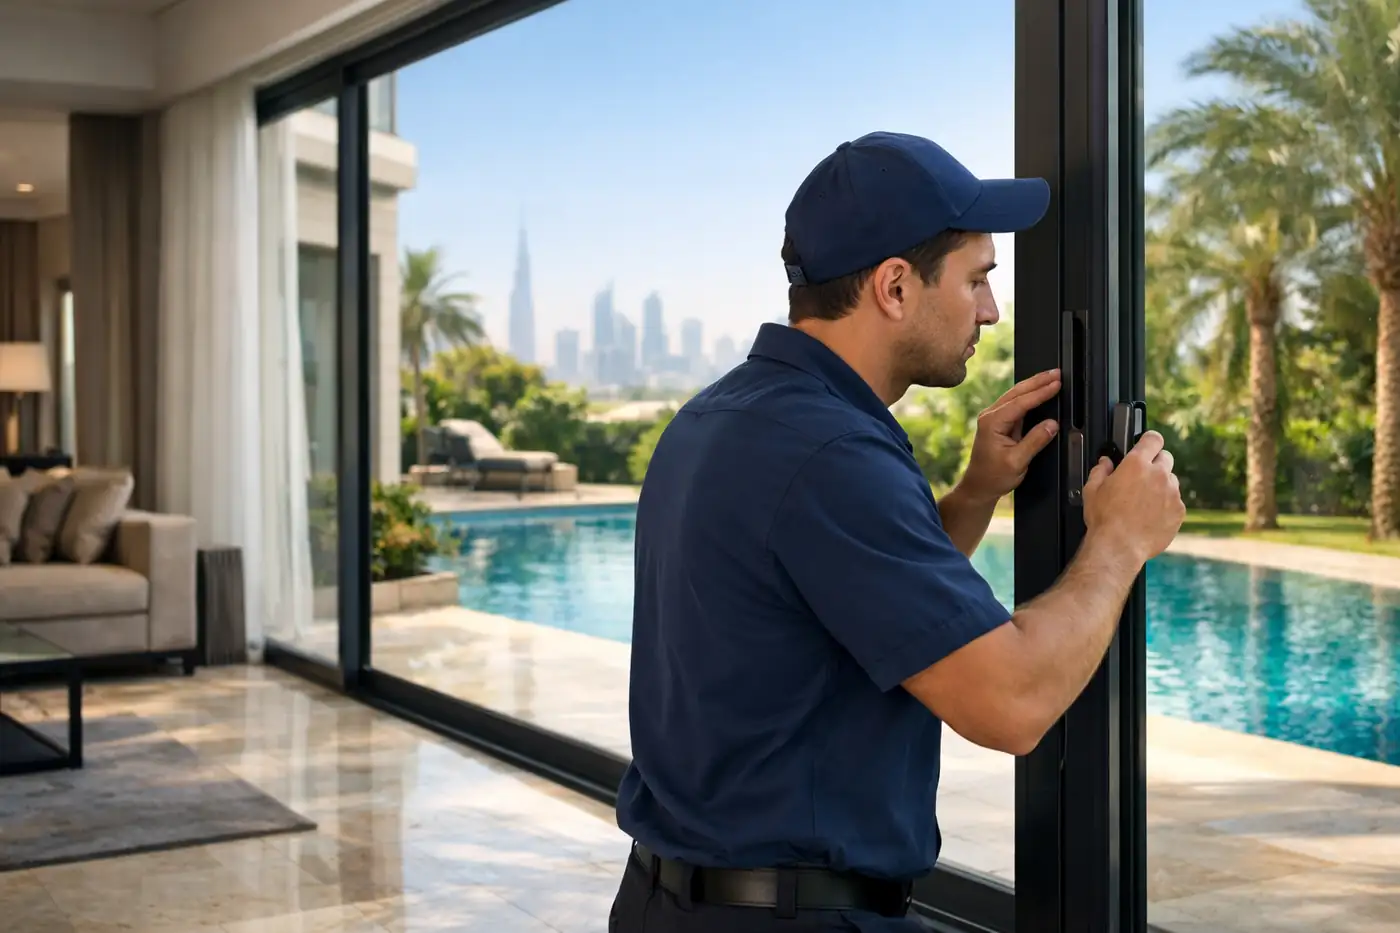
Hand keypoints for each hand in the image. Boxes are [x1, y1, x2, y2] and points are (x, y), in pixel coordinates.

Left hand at [957, 370, 1061, 503]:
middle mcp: (990, 416)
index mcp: (992, 422)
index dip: (1040, 392)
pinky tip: (1039, 390)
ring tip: (1052, 377)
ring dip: (1034, 385)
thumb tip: (1051, 425)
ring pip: (1016, 395)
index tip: (1057, 384)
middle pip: (1017, 392)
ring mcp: (993, 418)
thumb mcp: (1017, 461)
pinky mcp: (999, 422)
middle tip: (1057, 373)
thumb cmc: (993, 476)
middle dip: (1038, 381)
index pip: (1020, 402)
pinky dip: (1029, 395)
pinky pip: (1016, 404)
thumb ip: (1034, 441)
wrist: (979, 486)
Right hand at [1082, 430, 1185, 563]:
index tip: (1147, 446)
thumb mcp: (1092, 490)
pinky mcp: (1179, 511)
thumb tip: (1106, 463)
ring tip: (1144, 502)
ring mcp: (1172, 493)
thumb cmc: (1105, 519)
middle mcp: (1158, 475)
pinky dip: (1166, 505)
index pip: (1153, 439)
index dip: (1150, 441)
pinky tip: (1151, 516)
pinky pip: (1175, 502)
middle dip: (1156, 464)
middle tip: (1142, 478)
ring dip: (1161, 486)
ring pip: (1171, 481)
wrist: (1120, 547)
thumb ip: (1100, 470)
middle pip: (1166, 458)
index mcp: (1136, 464)